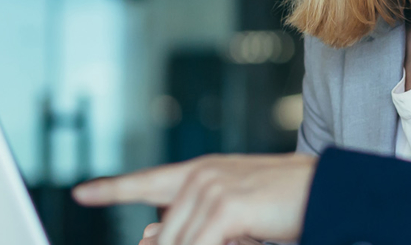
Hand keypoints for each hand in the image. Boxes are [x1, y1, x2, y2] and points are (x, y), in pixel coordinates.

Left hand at [73, 152, 316, 244]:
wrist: (328, 191)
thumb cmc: (285, 205)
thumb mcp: (234, 216)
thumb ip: (196, 225)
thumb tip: (151, 238)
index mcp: (200, 172)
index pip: (148, 181)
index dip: (112, 189)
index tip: (82, 191)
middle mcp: (199, 175)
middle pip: (163, 237)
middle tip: (235, 236)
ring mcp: (210, 189)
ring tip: (244, 233)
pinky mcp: (224, 208)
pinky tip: (242, 241)